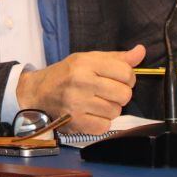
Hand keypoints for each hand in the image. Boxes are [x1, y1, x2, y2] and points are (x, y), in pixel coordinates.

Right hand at [16, 45, 144, 133]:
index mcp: (84, 63)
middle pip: (124, 94)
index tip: (116, 79)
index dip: (127, 77)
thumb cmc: (64, 75)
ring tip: (95, 103)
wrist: (36, 92)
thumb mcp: (86, 60)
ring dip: (109, 109)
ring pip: (116, 111)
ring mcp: (78, 103)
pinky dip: (100, 122)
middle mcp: (81, 82)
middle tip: (105, 92)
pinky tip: (89, 114)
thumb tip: (141, 51)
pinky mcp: (76, 122)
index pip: (126, 72)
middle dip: (119, 94)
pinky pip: (105, 126)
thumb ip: (115, 58)